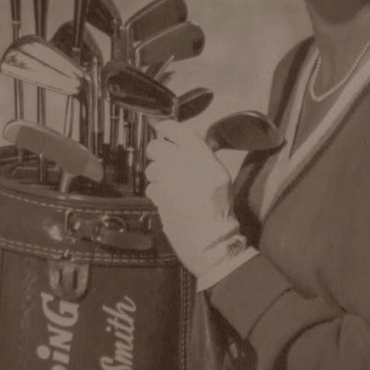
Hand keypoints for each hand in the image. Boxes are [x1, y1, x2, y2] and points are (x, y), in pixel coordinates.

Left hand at [145, 119, 254, 289]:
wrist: (213, 242)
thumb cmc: (218, 212)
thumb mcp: (219, 178)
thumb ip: (203, 156)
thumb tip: (187, 136)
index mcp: (207, 162)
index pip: (182, 133)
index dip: (167, 128)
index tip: (162, 128)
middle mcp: (190, 169)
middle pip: (158, 147)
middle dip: (157, 153)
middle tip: (163, 161)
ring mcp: (173, 184)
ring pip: (152, 168)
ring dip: (157, 175)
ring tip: (170, 186)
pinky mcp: (161, 200)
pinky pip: (150, 188)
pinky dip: (156, 193)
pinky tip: (168, 200)